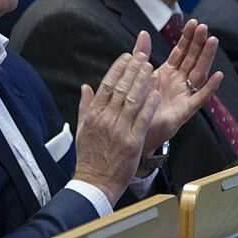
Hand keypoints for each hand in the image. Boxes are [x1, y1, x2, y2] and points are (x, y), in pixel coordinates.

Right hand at [72, 47, 160, 202]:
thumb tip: (85, 87)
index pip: (106, 86)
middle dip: (132, 69)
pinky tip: (156, 92)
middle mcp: (105, 120)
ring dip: (142, 81)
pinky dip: (149, 104)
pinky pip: (143, 119)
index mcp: (92, 115)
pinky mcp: (132, 142)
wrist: (94, 182)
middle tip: (142, 54)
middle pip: (120, 88)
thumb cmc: (89, 157)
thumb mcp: (81, 129)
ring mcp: (119, 131)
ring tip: (150, 67)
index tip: (127, 57)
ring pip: (132, 100)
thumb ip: (85, 106)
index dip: (118, 69)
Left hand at [143, 23, 223, 153]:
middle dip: (198, 43)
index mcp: (168, 73)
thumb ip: (141, 54)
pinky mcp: (185, 111)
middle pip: (192, 59)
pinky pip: (200, 98)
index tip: (193, 23)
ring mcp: (184, 95)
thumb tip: (143, 33)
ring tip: (213, 41)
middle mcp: (179, 82)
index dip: (187, 38)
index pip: (181, 52)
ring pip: (199, 73)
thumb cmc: (139, 105)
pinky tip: (217, 76)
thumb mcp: (139, 76)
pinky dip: (210, 88)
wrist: (134, 131)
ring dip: (206, 58)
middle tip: (204, 27)